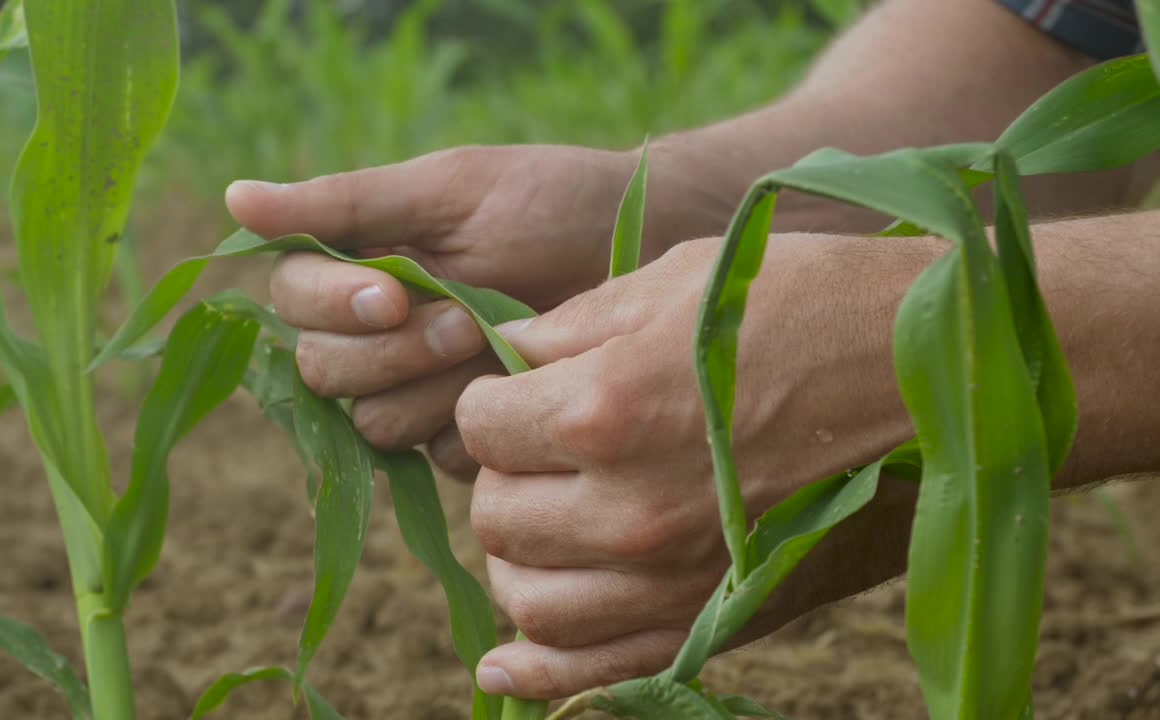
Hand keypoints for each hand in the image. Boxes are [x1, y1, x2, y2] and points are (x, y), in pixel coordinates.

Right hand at [230, 145, 648, 476]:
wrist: (647, 251)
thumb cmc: (549, 204)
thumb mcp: (450, 191)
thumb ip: (346, 205)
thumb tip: (234, 197)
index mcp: (362, 267)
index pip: (293, 301)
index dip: (331, 305)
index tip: (395, 293)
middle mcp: (379, 335)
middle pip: (323, 371)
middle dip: (393, 350)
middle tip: (464, 320)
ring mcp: (422, 392)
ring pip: (372, 424)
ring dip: (433, 388)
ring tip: (495, 346)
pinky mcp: (467, 440)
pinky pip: (437, 459)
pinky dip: (476, 426)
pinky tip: (517, 386)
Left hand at [458, 235, 935, 698]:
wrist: (937, 375)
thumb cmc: (807, 303)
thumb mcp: (678, 283)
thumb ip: (573, 326)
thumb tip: (510, 355)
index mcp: (604, 409)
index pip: (480, 425)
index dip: (492, 401)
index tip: (518, 391)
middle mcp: (627, 507)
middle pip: (497, 516)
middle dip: (503, 477)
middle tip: (539, 450)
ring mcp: (670, 577)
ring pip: (528, 600)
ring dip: (518, 564)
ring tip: (543, 529)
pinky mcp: (713, 618)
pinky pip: (596, 670)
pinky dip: (540, 671)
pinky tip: (505, 665)